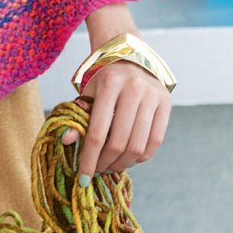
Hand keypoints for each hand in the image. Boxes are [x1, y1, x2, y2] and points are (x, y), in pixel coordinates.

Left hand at [62, 59, 171, 183]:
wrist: (128, 54)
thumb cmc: (103, 77)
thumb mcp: (87, 91)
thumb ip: (78, 116)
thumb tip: (66, 141)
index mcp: (109, 84)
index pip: (98, 132)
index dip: (90, 159)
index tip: (83, 177)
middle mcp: (133, 89)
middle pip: (120, 142)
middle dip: (107, 163)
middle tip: (98, 170)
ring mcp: (152, 96)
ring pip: (139, 145)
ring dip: (124, 163)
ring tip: (112, 165)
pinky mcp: (165, 103)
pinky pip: (155, 141)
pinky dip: (142, 156)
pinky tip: (129, 158)